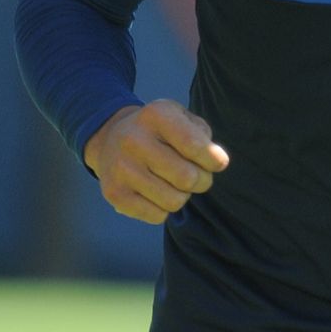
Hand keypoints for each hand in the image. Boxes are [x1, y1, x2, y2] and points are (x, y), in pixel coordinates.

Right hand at [82, 100, 230, 224]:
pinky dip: (164, 209)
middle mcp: (134, 140)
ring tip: (176, 183)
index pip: (194, 145)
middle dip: (202, 181)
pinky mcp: (114, 194)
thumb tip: (217, 162)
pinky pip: (157, 216)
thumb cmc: (159, 131)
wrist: (111, 138)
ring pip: (174, 201)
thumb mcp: (181, 118)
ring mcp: (121, 169)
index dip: (213, 159)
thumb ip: (203, 136)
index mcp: (155, 115)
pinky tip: (157, 193)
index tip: (219, 162)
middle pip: (187, 178)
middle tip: (198, 176)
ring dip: (183, 196)